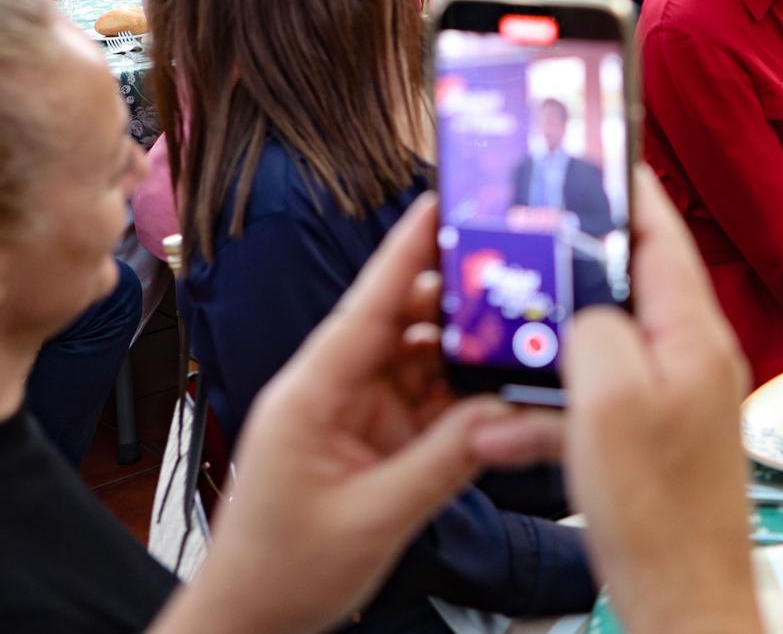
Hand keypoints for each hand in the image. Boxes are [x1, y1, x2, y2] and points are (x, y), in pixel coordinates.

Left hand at [152, 196, 527, 633]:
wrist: (250, 620)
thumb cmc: (281, 572)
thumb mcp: (372, 518)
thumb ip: (444, 461)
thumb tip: (504, 411)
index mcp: (311, 395)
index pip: (366, 307)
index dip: (405, 252)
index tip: (439, 203)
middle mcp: (333, 391)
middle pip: (403, 322)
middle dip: (457, 300)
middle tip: (517, 275)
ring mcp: (356, 412)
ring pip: (423, 358)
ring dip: (467, 350)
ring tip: (521, 332)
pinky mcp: (375, 436)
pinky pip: (431, 398)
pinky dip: (466, 392)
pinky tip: (501, 387)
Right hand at [472, 169, 758, 630]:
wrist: (682, 598)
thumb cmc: (659, 513)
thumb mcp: (610, 401)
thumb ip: (595, 328)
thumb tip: (583, 305)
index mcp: (692, 332)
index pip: (662, 231)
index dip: (628, 187)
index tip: (596, 150)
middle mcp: (691, 355)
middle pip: (629, 280)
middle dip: (571, 265)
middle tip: (526, 240)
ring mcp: (674, 396)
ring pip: (600, 345)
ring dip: (545, 354)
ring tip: (495, 355)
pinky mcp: (653, 435)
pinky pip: (593, 401)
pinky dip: (550, 411)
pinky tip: (507, 432)